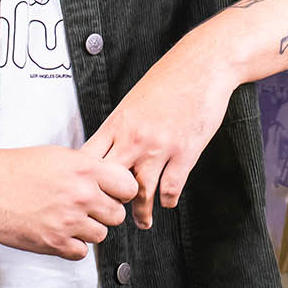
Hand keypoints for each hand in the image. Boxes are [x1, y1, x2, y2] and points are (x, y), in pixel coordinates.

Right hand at [0, 146, 137, 260]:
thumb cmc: (15, 168)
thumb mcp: (59, 156)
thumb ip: (87, 169)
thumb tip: (109, 182)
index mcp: (85, 168)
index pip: (128, 187)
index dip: (121, 192)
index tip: (112, 194)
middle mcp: (80, 195)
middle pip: (117, 215)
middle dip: (104, 213)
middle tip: (87, 209)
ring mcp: (68, 220)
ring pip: (100, 235)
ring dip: (88, 230)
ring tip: (68, 219)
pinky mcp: (53, 243)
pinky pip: (81, 253)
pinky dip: (72, 246)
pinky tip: (59, 232)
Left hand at [85, 48, 237, 229]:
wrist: (202, 65)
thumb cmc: (169, 79)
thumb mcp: (133, 100)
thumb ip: (120, 127)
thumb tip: (107, 149)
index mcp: (118, 124)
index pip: (89, 160)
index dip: (84, 180)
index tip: (86, 192)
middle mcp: (134, 138)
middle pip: (109, 182)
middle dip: (108, 202)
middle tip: (110, 214)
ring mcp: (160, 148)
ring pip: (141, 194)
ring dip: (141, 213)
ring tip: (141, 221)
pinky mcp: (185, 153)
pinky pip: (171, 189)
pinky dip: (167, 200)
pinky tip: (166, 202)